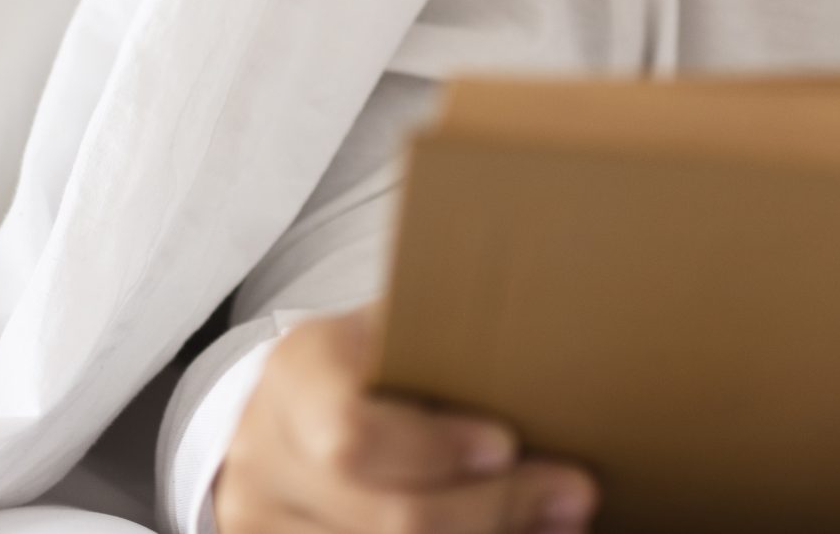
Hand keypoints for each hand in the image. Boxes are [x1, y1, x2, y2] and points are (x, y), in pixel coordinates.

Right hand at [217, 301, 598, 533]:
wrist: (289, 412)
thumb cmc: (374, 361)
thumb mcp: (398, 326)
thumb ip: (451, 335)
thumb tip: (560, 325)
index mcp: (296, 374)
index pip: (352, 432)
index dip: (434, 450)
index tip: (508, 445)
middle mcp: (265, 455)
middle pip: (388, 517)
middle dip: (494, 509)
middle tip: (575, 493)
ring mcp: (264, 522)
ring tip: (561, 520)